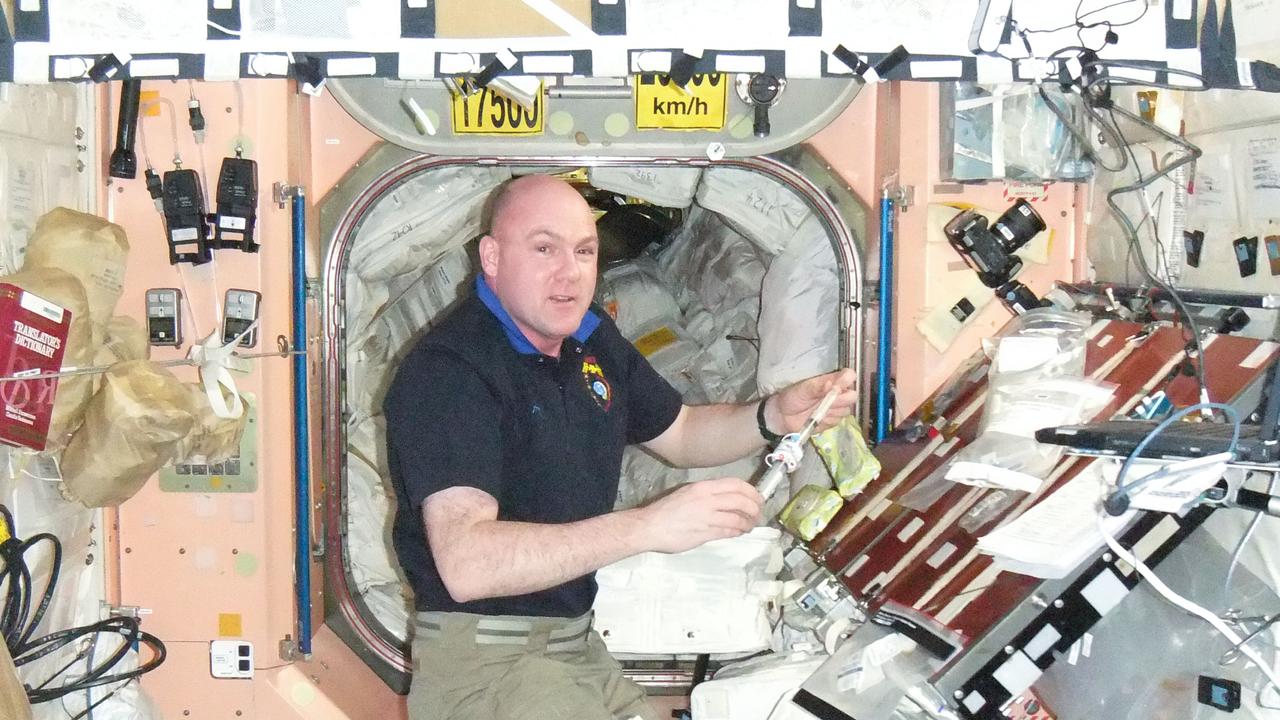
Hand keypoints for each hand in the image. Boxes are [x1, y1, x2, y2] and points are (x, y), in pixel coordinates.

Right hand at [637, 477, 763, 553]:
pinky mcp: (706, 533)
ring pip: (738, 517)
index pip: (736, 484)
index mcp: (703, 487)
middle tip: (758, 513)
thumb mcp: (687, 493)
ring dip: (749, 522)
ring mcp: (707, 517)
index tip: (757, 498)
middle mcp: (707, 499)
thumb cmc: (665, 509)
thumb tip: (726, 499)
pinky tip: (740, 532)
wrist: (649, 527)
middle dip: (755, 508)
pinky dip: (738, 531)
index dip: (751, 491)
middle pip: (741, 500)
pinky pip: (729, 531)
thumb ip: (707, 494)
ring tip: (750, 525)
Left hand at [766, 369, 857, 433]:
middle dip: (841, 400)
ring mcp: (836, 408)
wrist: (783, 416)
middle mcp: (837, 393)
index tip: (837, 387)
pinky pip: (838, 421)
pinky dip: (828, 421)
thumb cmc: (792, 397)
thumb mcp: (802, 389)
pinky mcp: (833, 421)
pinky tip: (818, 418)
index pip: (849, 376)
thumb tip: (831, 383)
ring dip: (833, 411)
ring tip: (817, 410)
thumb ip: (817, 386)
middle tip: (824, 401)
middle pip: (852, 395)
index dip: (846, 381)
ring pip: (846, 410)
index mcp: (831, 380)